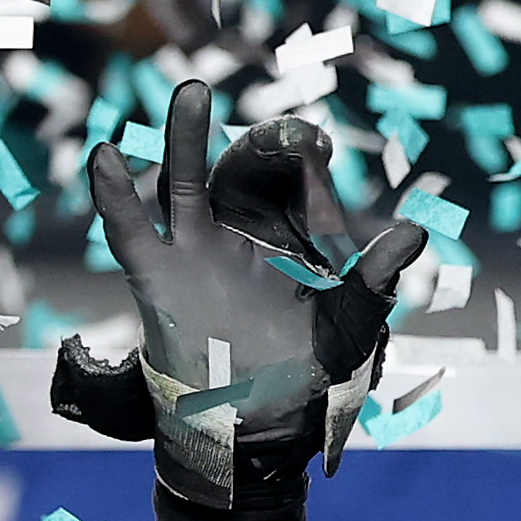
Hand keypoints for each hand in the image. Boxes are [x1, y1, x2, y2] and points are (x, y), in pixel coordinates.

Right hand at [52, 78, 427, 511]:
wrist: (251, 428)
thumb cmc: (305, 374)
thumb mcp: (348, 329)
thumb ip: (373, 282)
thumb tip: (413, 234)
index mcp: (288, 236)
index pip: (297, 182)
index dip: (305, 159)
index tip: (315, 145)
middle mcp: (240, 232)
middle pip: (240, 169)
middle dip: (255, 144)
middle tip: (275, 128)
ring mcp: (195, 249)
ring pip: (183, 181)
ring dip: (184, 137)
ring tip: (191, 92)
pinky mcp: (156, 276)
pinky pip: (130, 229)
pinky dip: (114, 194)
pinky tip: (106, 158)